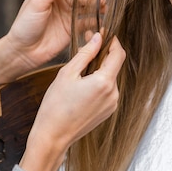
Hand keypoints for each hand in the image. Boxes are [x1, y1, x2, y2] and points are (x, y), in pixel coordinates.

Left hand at [0, 0, 101, 85]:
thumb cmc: (25, 25)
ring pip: (86, 7)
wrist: (23, 51)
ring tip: (104, 9)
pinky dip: (95, 21)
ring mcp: (68, 13)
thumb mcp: (38, 2)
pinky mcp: (72, 28)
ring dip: (96, 7)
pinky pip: (87, 22)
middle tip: (101, 0)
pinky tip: (100, 21)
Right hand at [19, 32, 124, 170]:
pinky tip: (82, 85)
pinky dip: (98, 83)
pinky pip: (107, 91)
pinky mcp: (108, 111)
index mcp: (104, 82)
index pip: (118, 54)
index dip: (113, 41)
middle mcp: (113, 94)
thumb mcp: (67, 73)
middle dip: (102, 54)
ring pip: (110, 78)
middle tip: (87, 45)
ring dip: (99, 69)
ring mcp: (112, 104)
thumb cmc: (56, 105)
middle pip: (114, 66)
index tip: (104, 34)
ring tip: (80, 69)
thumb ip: (85, 53)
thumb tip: (98, 38)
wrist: (53, 136)